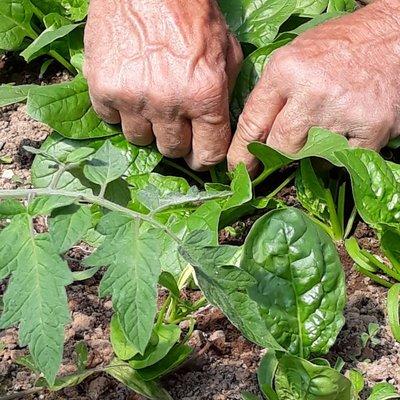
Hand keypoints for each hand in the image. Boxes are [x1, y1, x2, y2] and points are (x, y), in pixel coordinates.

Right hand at [84, 0, 241, 169]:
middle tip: (175, 125)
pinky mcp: (103, 89)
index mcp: (205, 95)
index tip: (199, 156)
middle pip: (172, 150)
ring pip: (140, 140)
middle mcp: (169, 103)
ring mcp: (133, 98)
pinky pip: (111, 120)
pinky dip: (120, 111)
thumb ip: (227, 92)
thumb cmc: (191, 13)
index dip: (205, 159)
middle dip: (176, 142)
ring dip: (147, 127)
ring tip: (150, 104)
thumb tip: (221, 125)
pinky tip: (128, 91)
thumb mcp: (227, 49)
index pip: (208, 153)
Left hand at [228, 0, 399, 174]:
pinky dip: (340, 153)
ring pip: (310, 157)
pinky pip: (342, 160)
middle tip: (289, 145)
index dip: (241, 153)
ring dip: (313, 150)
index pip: (252, 124)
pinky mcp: (371, 127)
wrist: (395, 34)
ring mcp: (342, 111)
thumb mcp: (293, 57)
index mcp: (285, 71)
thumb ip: (271, 94)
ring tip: (326, 124)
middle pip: (280, 147)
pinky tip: (346, 132)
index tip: (238, 169)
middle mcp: (310, 92)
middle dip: (280, 152)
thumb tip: (252, 135)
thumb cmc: (339, 47)